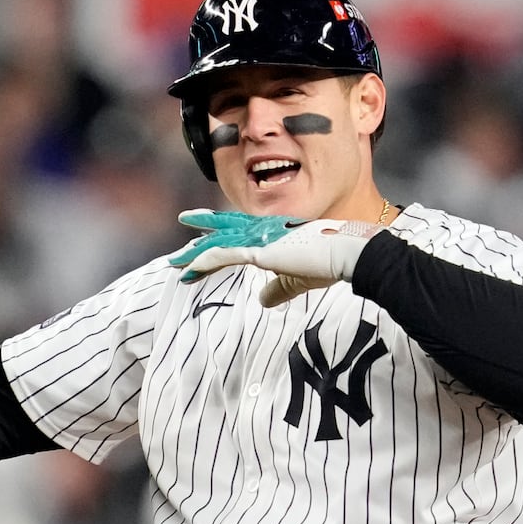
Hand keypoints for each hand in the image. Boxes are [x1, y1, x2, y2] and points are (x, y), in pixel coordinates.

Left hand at [168, 209, 380, 307]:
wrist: (347, 253)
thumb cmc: (330, 263)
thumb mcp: (298, 279)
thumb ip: (278, 289)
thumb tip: (262, 300)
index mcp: (274, 230)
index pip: (242, 228)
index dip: (222, 229)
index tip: (204, 230)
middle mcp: (264, 229)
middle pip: (226, 228)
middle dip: (202, 229)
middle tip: (183, 223)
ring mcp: (260, 238)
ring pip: (218, 243)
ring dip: (194, 253)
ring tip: (175, 263)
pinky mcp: (259, 250)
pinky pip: (223, 255)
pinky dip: (203, 262)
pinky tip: (189, 271)